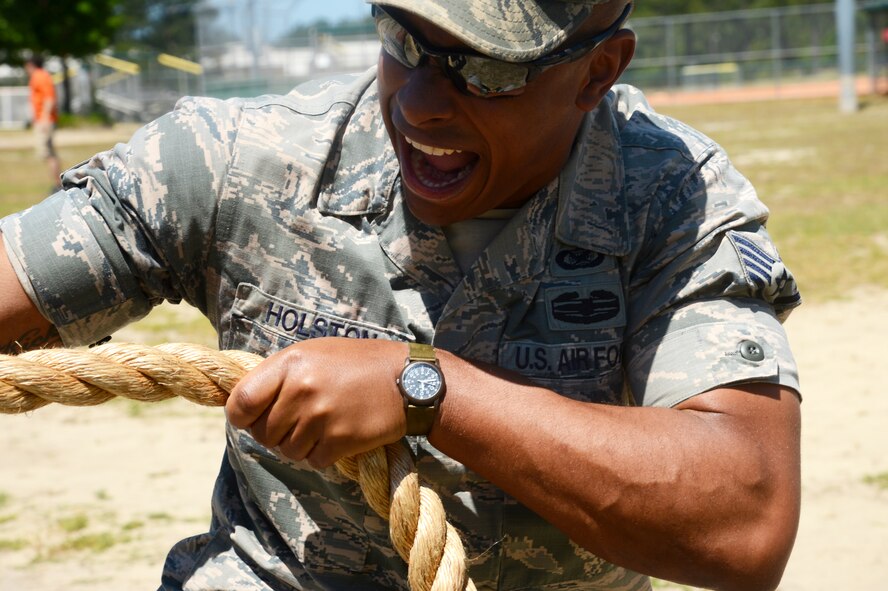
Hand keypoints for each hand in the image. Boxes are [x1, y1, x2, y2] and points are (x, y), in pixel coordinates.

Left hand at [226, 337, 406, 467]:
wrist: (407, 379)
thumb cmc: (356, 363)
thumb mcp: (314, 353)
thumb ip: (279, 375)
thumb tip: (243, 402)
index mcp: (291, 363)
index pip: (241, 402)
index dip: (241, 417)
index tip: (252, 419)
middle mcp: (302, 389)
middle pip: (263, 433)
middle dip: (275, 434)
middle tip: (297, 423)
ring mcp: (321, 416)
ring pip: (287, 451)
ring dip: (301, 446)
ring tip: (322, 427)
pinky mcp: (341, 439)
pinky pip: (313, 461)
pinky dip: (322, 455)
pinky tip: (338, 436)